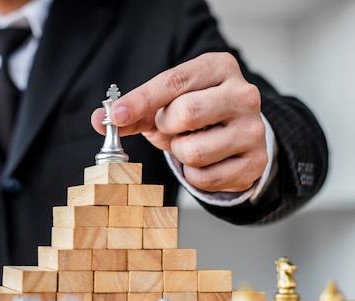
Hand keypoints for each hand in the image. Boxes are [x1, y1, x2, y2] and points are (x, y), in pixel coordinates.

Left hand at [91, 52, 266, 192]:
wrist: (234, 136)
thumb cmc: (195, 115)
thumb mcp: (164, 106)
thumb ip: (133, 112)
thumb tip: (99, 119)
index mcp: (219, 68)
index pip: (174, 81)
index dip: (141, 100)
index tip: (117, 115)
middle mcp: (244, 95)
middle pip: (187, 113)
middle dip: (167, 127)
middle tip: (172, 128)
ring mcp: (253, 130)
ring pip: (194, 151)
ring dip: (180, 153)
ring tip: (191, 143)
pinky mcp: (255, 162)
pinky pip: (205, 177)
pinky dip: (193, 175)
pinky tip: (204, 162)